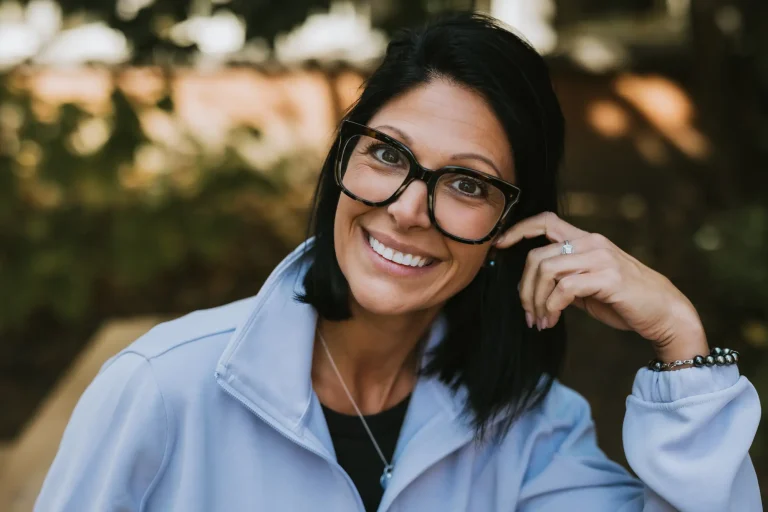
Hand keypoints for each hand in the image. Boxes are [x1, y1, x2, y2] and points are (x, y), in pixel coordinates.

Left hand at [494, 212, 707, 359]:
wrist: (665, 314)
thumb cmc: (625, 301)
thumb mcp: (588, 287)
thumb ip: (563, 279)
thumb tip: (533, 287)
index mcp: (586, 241)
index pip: (546, 221)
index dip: (518, 230)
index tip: (498, 245)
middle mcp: (592, 243)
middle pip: (537, 256)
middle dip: (524, 288)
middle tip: (528, 314)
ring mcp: (601, 258)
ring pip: (547, 271)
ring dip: (536, 301)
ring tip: (540, 321)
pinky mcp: (608, 278)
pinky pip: (564, 288)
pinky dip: (551, 307)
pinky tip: (552, 321)